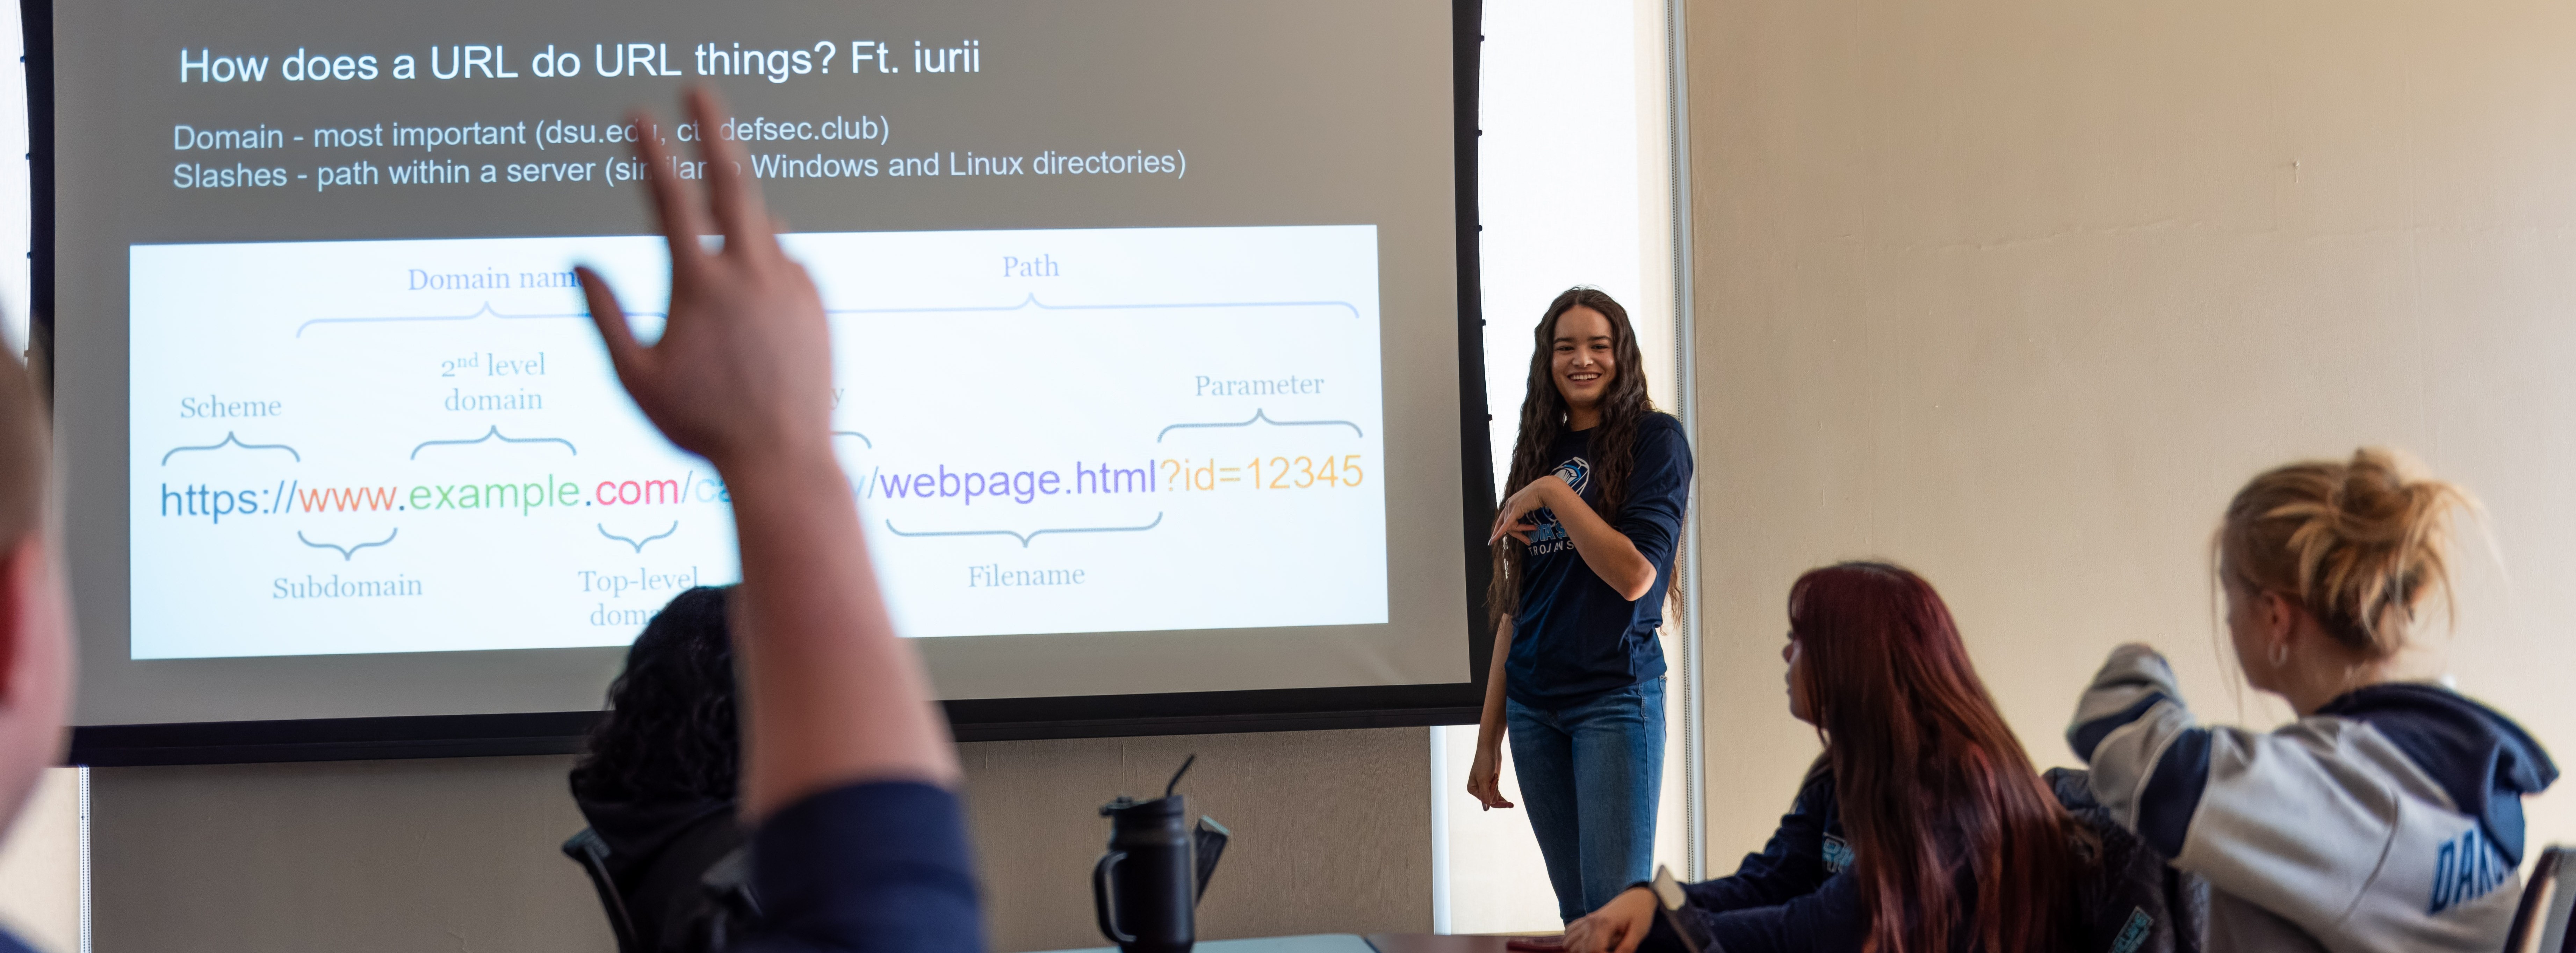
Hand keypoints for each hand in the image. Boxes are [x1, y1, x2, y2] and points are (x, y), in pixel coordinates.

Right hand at [577, 87, 832, 473]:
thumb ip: (603, 316)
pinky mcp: (816, 302)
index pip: (670, 197)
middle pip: (731, 181)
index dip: (651, 150)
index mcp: (700, 285)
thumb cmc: (701, 427)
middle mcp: (751, 273)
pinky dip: (766, 260)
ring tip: (722, 207)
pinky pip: (787, 262)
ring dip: (740, 203)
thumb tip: (577, 264)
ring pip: (764, 222)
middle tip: (699, 92)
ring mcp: (790, 284)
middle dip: (712, 129)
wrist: (783, 458)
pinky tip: (751, 288)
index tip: (638, 115)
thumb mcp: (635, 377)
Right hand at [1467, 742, 1513, 809]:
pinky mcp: (1492, 785)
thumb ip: (1485, 795)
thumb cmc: (1485, 762)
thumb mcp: (1484, 779)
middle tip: (1494, 775)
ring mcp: (1485, 787)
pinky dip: (1503, 799)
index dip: (1492, 792)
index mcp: (1471, 789)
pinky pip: (1498, 796)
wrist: (1490, 749)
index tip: (1494, 778)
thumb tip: (1486, 809)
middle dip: (1495, 789)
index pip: (1485, 800)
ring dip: (1497, 788)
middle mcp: (1477, 790)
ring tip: (1495, 775)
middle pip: (1491, 800)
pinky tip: (1511, 804)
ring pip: (1495, 798)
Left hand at [1488, 475, 1568, 544]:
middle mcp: (1509, 503)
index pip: (1504, 518)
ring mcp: (1511, 506)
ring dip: (1520, 535)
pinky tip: (1495, 539)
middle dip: (1515, 534)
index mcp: (1511, 501)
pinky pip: (1507, 524)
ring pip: (1510, 526)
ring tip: (1529, 540)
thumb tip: (1528, 519)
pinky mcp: (1515, 510)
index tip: (1494, 537)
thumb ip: (1526, 510)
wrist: (1545, 489)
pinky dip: (1500, 532)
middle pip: (1505, 524)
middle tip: (1526, 542)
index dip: (1499, 528)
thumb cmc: (1542, 495)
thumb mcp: (1531, 504)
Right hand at [1564, 887, 1656, 952]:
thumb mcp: (1638, 933)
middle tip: (1609, 949)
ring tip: (1596, 949)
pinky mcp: (1585, 920)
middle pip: (1580, 949)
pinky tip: (1584, 945)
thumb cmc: (1640, 914)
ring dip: (1579, 950)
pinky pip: (1569, 933)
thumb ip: (1627, 948)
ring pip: (1569, 943)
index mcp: (1603, 924)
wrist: (1637, 898)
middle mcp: (1590, 922)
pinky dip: (1571, 942)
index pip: (1594, 950)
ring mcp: (1586, 920)